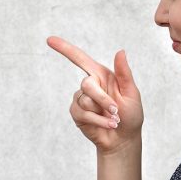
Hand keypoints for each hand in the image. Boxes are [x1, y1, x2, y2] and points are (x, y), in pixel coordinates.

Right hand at [46, 35, 143, 154]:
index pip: (80, 59)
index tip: (49, 40)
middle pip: (86, 84)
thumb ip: (124, 73)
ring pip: (85, 100)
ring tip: (114, 119)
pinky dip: (97, 120)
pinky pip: (82, 113)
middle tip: (116, 110)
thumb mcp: (131, 93)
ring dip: (101, 112)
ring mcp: (81, 99)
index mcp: (102, 75)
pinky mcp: (77, 114)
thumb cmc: (131, 115)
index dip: (65, 49)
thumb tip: (120, 51)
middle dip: (102, 99)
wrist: (124, 139)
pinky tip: (107, 125)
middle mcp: (90, 85)